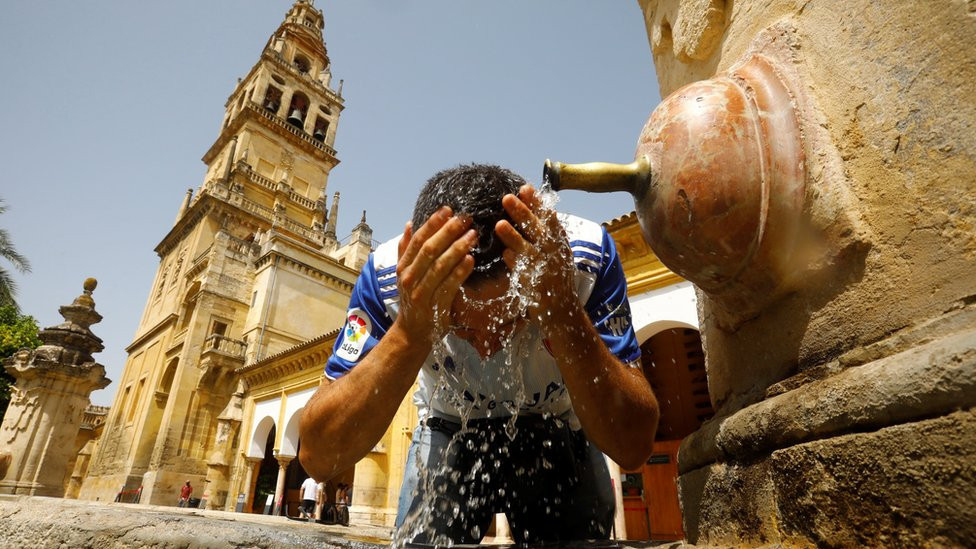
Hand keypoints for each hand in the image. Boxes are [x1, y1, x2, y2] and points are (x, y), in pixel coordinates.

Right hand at [395, 206, 476, 345]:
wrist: (411, 332)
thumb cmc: (413, 299)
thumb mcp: (405, 273)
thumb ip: (406, 249)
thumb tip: (410, 223)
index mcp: (403, 267)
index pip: (418, 240)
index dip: (433, 223)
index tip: (448, 210)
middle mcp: (410, 278)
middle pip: (430, 250)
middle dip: (448, 232)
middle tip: (465, 218)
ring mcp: (422, 292)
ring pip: (440, 266)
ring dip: (457, 248)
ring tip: (473, 235)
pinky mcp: (436, 305)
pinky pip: (449, 286)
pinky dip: (460, 272)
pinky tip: (471, 259)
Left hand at [495, 185, 578, 326]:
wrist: (562, 309)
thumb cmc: (554, 276)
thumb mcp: (555, 251)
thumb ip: (544, 231)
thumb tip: (531, 204)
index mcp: (559, 242)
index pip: (549, 217)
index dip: (537, 203)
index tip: (525, 188)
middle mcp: (555, 254)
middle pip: (538, 229)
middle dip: (523, 212)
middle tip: (507, 197)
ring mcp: (546, 269)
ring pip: (529, 249)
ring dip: (514, 236)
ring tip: (500, 224)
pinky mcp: (537, 285)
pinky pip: (524, 271)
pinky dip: (515, 262)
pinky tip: (506, 254)